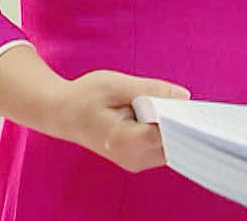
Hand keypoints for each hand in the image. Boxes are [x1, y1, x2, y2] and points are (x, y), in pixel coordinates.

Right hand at [46, 69, 191, 172]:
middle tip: (171, 97)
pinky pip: (163, 147)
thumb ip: (151, 90)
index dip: (180, 117)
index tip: (184, 102)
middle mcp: (132, 159)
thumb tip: (184, 97)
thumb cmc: (85, 97)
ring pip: (172, 147)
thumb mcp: (116, 84)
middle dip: (178, 121)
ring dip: (171, 125)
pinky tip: (154, 114)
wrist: (62, 114)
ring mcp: (136, 163)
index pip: (168, 134)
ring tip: (155, 104)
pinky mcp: (139, 160)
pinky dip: (165, 131)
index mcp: (124, 141)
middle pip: (174, 143)